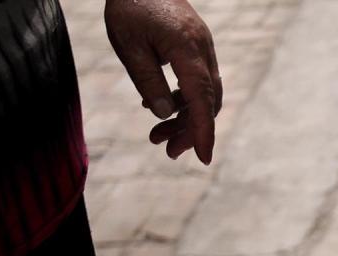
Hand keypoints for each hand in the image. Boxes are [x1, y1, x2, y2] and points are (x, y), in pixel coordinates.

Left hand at [105, 0, 221, 163]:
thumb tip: (165, 115)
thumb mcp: (129, 46)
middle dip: (190, 131)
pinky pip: (197, 81)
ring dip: (185, 118)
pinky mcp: (196, 47)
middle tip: (167, 150)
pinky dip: (183, 99)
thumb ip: (148, 81)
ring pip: (204, 94)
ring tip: (157, 135)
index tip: (204, 158)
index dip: (204, 132)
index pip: (202, 100)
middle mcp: (203, 51)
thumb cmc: (130, 6)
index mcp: (188, 51)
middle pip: (208, 102)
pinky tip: (159, 106)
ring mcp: (203, 49)